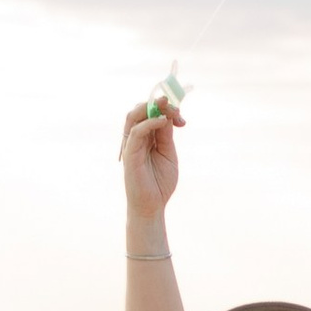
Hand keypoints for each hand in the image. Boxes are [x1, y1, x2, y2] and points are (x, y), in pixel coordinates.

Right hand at [119, 96, 182, 229]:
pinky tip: (163, 122)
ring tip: (168, 109)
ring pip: (133, 116)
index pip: (150, 113)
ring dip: (151, 107)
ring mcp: (131, 144)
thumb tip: (167, 115)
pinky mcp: (130, 153)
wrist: (153, 205)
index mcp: (146, 137)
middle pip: (140, 110)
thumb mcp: (168, 153)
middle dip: (159, 104)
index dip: (165, 108)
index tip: (181, 116)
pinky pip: (136, 132)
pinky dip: (149, 123)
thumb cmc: (160, 182)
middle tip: (177, 110)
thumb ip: (165, 135)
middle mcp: (136, 138)